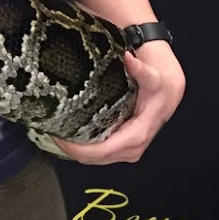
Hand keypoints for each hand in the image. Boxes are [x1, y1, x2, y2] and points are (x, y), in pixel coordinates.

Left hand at [50, 41, 184, 164]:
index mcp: (136, 136)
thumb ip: (140, 69)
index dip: (76, 147)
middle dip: (70, 148)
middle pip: (93, 159)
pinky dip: (82, 147)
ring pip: (93, 159)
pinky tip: (69, 134)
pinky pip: (97, 154)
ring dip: (74, 149)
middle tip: (51, 129)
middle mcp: (131, 149)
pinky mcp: (120, 148)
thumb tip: (129, 59)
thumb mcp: (152, 76)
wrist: (167, 91)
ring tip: (56, 130)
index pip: (101, 151)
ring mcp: (125, 151)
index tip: (58, 134)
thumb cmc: (159, 85)